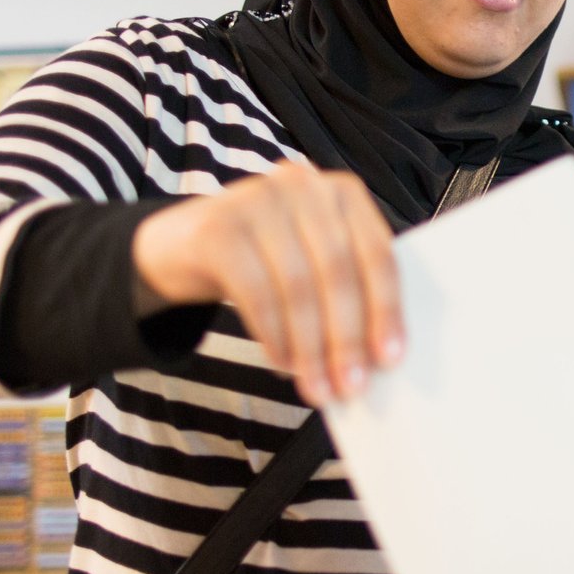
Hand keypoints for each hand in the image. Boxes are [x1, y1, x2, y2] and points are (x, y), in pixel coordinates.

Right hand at [132, 165, 400, 408]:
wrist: (183, 245)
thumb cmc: (266, 260)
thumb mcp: (311, 260)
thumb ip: (346, 291)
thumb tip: (376, 358)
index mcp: (343, 192)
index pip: (377, 253)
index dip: (386, 309)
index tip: (390, 359)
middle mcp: (302, 185)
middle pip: (337, 272)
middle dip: (347, 338)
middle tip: (351, 387)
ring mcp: (256, 199)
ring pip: (297, 286)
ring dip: (310, 348)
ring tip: (316, 387)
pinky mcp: (218, 227)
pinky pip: (256, 292)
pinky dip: (273, 336)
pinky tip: (281, 364)